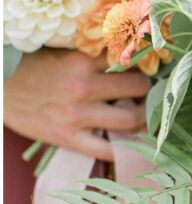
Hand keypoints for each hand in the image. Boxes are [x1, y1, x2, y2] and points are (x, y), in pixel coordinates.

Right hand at [4, 49, 148, 160]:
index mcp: (82, 61)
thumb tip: (128, 58)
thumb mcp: (62, 53)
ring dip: (142, 118)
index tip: (148, 68)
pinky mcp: (66, 137)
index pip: (128, 60)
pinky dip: (123, 149)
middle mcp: (83, 87)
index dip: (141, 64)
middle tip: (146, 93)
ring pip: (130, 119)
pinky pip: (105, 150)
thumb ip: (92, 57)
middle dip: (146, 90)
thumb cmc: (30, 67)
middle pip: (137, 88)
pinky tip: (130, 144)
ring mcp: (75, 114)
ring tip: (141, 115)